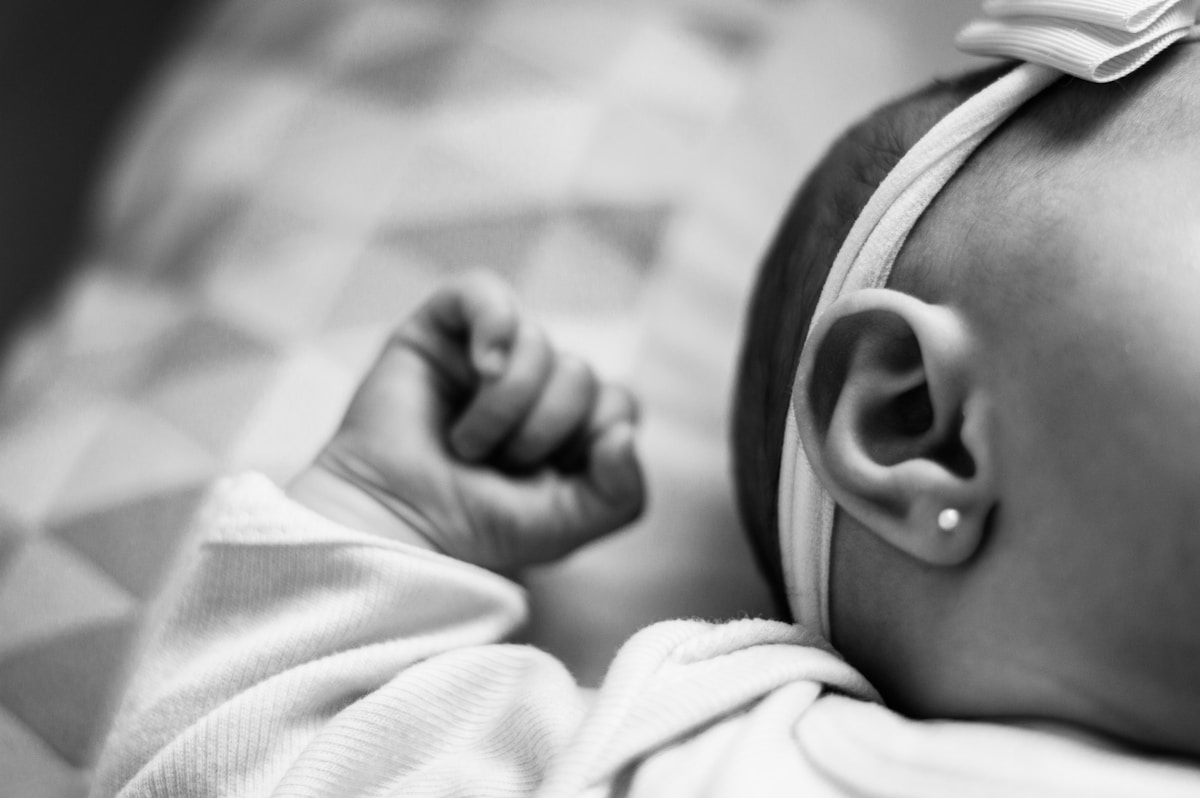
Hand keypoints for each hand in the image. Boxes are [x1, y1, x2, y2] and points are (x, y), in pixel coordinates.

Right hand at [288, 272, 645, 570]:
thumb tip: (625, 433)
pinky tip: (481, 367)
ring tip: (466, 444)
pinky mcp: (440, 328)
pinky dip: (494, 324)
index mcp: (570, 425)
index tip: (545, 480)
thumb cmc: (474, 526)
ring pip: (538, 343)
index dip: (591, 443)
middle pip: (581, 375)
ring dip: (504, 406)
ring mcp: (488, 352)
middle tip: (494, 465)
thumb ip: (623, 494)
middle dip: (541, 432)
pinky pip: (485, 291)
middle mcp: (535, 383)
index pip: (620, 405)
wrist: (391, 524)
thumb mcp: (566, 527)